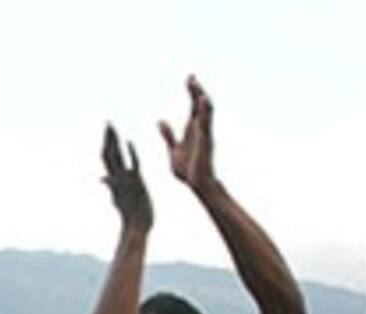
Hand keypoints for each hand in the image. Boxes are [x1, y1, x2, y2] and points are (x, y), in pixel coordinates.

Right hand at [101, 124, 151, 232]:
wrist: (138, 226)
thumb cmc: (131, 215)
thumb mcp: (118, 197)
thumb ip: (111, 186)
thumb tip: (100, 178)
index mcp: (114, 180)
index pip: (108, 157)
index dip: (108, 143)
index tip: (108, 130)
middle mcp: (117, 178)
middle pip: (109, 153)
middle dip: (109, 137)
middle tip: (108, 121)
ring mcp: (125, 179)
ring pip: (116, 157)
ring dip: (114, 141)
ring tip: (113, 127)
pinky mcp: (136, 182)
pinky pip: (132, 165)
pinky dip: (129, 154)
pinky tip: (128, 142)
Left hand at [159, 75, 215, 193]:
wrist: (196, 184)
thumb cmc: (187, 170)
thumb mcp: (173, 150)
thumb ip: (167, 135)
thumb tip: (159, 121)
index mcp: (192, 130)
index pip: (193, 107)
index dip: (192, 92)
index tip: (189, 78)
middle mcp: (200, 129)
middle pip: (199, 105)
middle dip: (196, 90)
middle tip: (190, 77)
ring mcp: (204, 135)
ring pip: (205, 112)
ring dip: (200, 98)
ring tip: (195, 84)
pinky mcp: (205, 141)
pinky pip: (206, 124)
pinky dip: (204, 111)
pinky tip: (202, 100)